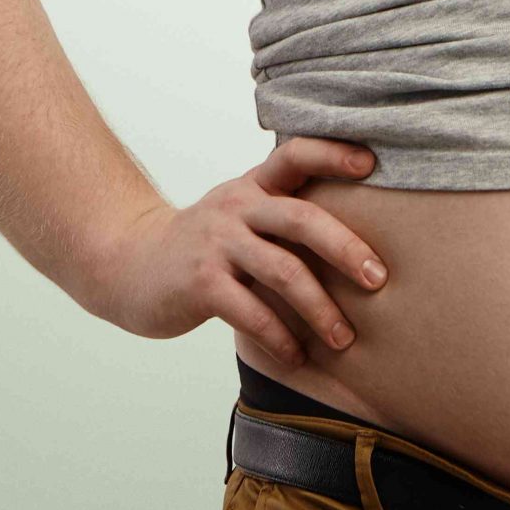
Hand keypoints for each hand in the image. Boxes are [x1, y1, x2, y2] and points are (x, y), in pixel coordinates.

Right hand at [85, 135, 387, 366]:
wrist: (129, 264)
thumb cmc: (206, 246)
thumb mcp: (242, 215)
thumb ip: (285, 215)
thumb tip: (360, 240)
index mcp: (253, 186)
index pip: (294, 155)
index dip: (332, 154)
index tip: (372, 165)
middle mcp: (236, 207)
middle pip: (301, 219)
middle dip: (346, 249)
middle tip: (380, 280)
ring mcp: (216, 243)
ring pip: (282, 271)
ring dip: (320, 309)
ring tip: (345, 338)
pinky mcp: (199, 282)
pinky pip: (251, 311)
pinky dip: (280, 337)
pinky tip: (297, 356)